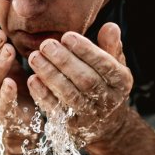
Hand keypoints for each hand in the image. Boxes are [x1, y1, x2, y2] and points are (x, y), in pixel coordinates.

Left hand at [26, 23, 133, 146]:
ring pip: (69, 96)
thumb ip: (111, 46)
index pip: (105, 64)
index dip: (86, 50)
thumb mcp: (115, 66)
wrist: (105, 126)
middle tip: (45, 45)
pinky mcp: (72, 127)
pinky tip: (32, 79)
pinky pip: (56, 110)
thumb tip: (110, 26)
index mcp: (122, 82)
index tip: (67, 36)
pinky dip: (43, 95)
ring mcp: (90, 116)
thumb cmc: (106, 86)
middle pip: (86, 81)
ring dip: (50, 76)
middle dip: (64, 61)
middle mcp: (109, 101)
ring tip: (34, 58)